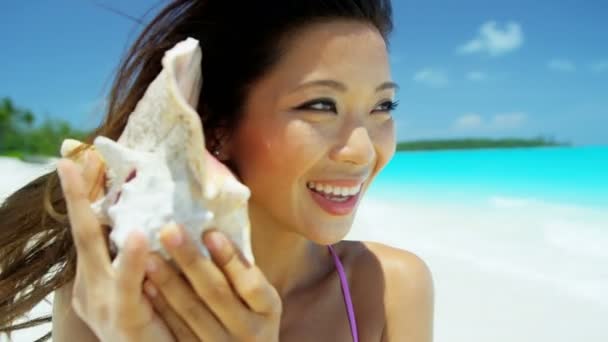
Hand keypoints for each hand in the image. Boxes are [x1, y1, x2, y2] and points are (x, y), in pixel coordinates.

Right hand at [56, 151, 175, 341]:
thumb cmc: (157, 326)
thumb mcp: (148, 287)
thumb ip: (146, 259)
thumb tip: (160, 217)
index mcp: (96, 279)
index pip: (90, 230)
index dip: (85, 197)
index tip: (81, 162)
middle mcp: (92, 288)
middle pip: (82, 232)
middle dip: (74, 195)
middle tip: (67, 159)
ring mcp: (103, 304)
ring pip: (93, 250)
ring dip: (88, 212)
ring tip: (84, 176)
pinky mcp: (124, 319)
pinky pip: (128, 285)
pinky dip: (131, 260)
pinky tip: (136, 236)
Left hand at [143, 224, 281, 340]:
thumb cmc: (247, 317)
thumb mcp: (257, 299)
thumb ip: (240, 271)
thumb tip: (212, 228)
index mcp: (268, 309)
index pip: (250, 282)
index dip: (230, 258)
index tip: (209, 232)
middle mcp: (250, 331)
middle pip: (217, 293)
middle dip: (191, 259)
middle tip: (169, 230)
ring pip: (193, 311)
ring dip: (169, 282)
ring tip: (150, 255)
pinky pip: (177, 331)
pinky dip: (162, 306)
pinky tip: (147, 285)